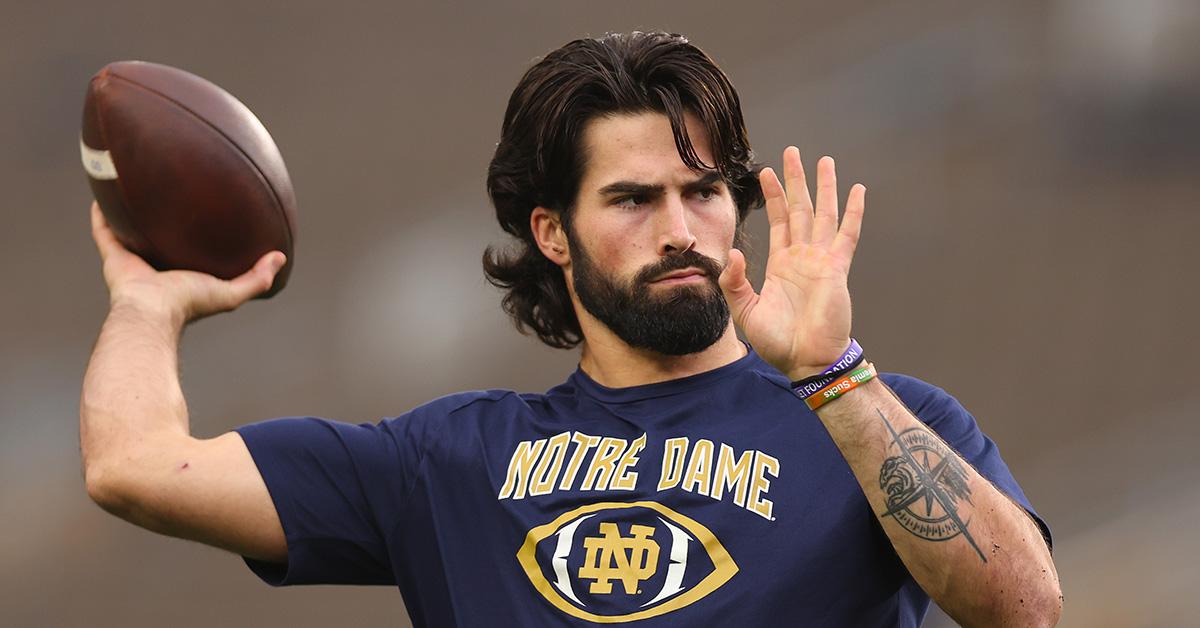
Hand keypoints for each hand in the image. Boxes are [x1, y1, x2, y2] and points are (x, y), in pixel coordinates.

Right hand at [90, 201, 285, 323]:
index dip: (194, 238)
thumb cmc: (189, 304)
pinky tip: (104, 193)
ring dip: (132, 215)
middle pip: (158, 242)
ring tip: (135, 188)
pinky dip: (102, 214)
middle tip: (170, 196)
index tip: (204, 218)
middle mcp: (155, 269)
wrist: (152, 311)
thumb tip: (280, 257)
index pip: (187, 255)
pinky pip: (104, 231)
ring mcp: (132, 262)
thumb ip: (256, 278)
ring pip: (130, 233)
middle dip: (163, 223)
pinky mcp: (113, 257)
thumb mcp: (230, 292)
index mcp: (179, 277)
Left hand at [718, 147, 864, 379]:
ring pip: (824, 214)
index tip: (766, 172)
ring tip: (824, 160)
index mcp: (782, 264)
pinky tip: (858, 190)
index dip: (774, 196)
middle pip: (801, 208)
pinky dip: (853, 212)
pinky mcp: (837, 269)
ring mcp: (822, 261)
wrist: (806, 362)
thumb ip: (735, 281)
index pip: (779, 221)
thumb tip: (733, 251)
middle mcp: (803, 257)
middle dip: (797, 180)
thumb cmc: (778, 342)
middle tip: (794, 152)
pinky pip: (847, 235)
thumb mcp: (744, 310)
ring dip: (824, 187)